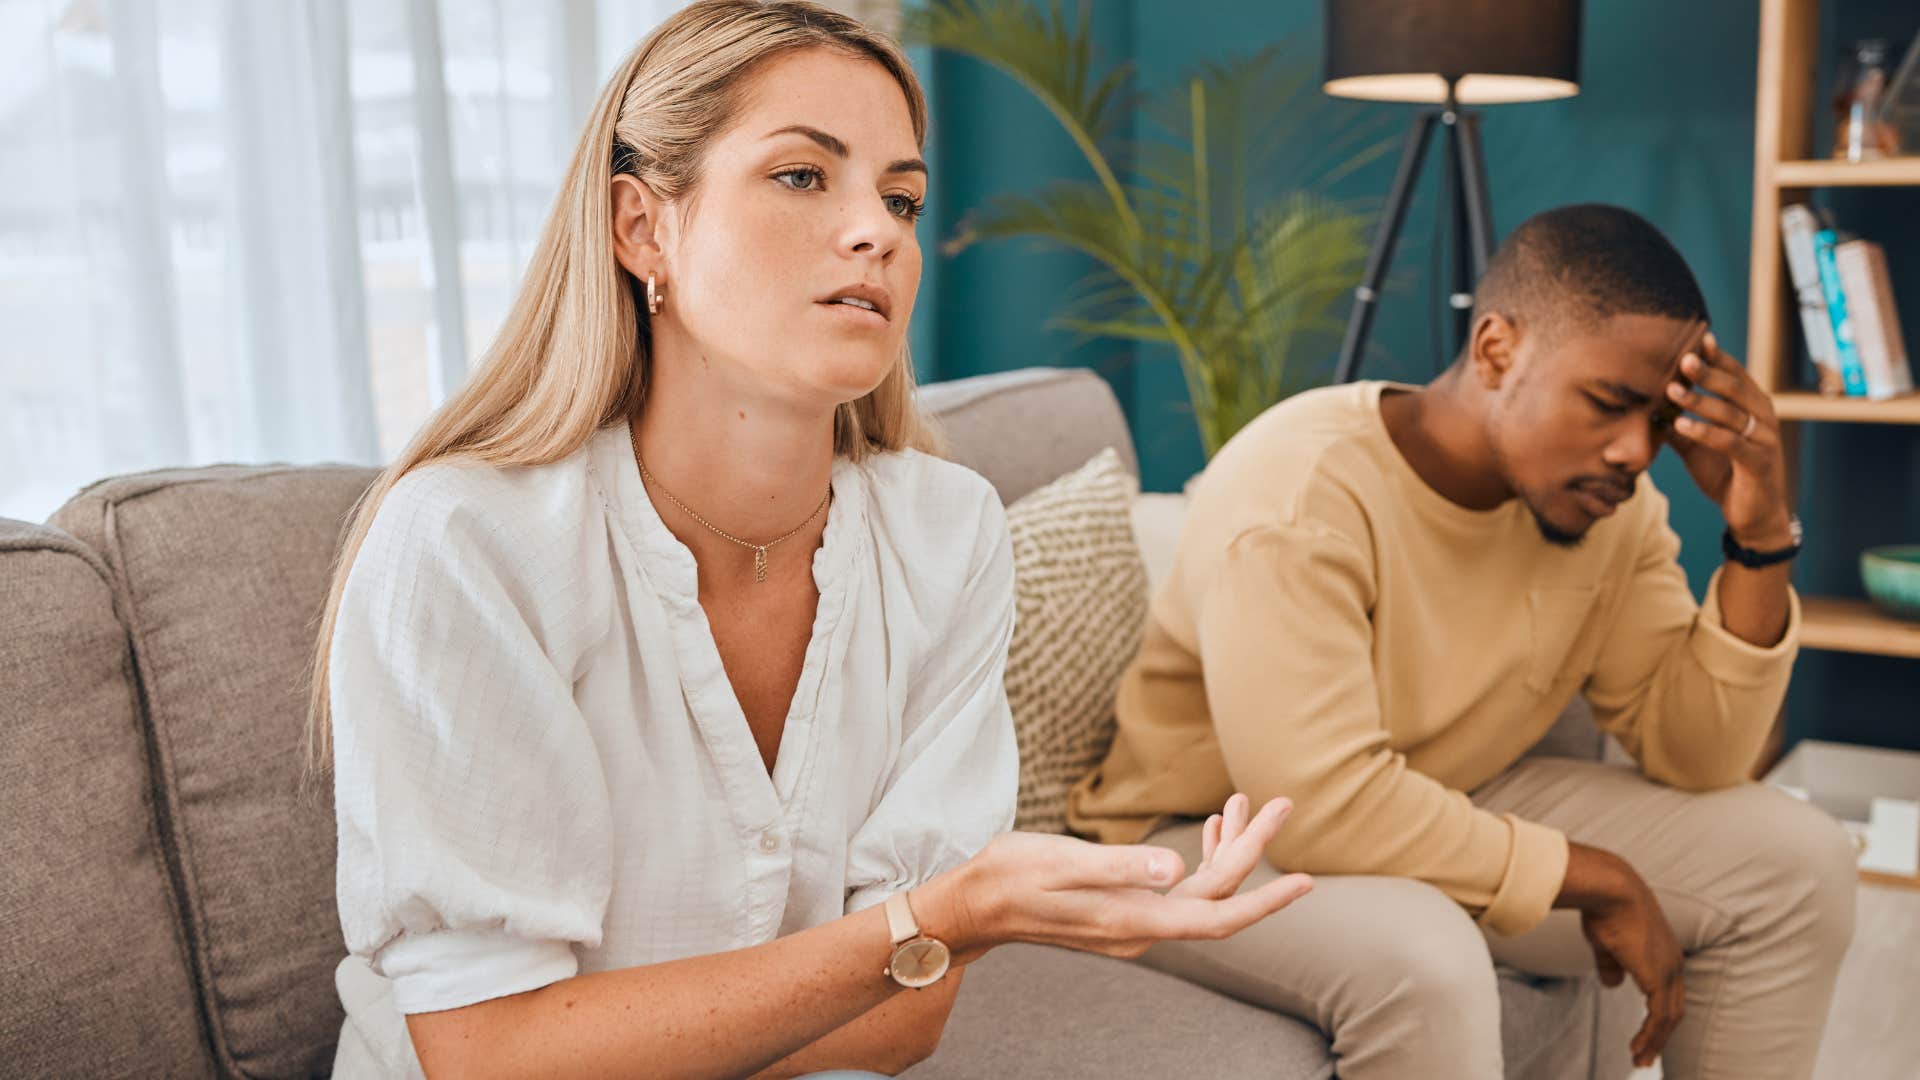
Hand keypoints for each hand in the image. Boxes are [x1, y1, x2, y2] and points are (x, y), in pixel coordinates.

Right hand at [922, 794, 1312, 963]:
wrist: (974, 905)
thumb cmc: (1011, 877)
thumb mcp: (1061, 863)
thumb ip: (1118, 867)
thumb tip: (1174, 868)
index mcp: (1134, 920)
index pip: (1217, 916)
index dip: (1265, 900)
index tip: (1307, 881)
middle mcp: (1142, 928)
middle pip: (1216, 896)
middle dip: (1254, 852)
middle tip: (1282, 804)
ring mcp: (1133, 922)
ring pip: (1200, 891)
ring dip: (1229, 852)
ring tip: (1246, 804)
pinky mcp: (1123, 910)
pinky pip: (1179, 890)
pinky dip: (1201, 859)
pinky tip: (1208, 831)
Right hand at [1559, 844, 1685, 1068]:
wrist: (1609, 889)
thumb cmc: (1604, 907)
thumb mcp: (1606, 941)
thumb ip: (1612, 965)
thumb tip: (1614, 984)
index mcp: (1664, 952)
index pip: (1668, 992)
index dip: (1658, 1015)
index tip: (1646, 1033)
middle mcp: (1674, 963)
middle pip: (1674, 1009)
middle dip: (1660, 1035)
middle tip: (1644, 1056)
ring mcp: (1669, 970)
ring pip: (1670, 1017)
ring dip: (1655, 1041)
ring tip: (1639, 1060)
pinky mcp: (1658, 977)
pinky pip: (1659, 1017)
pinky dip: (1650, 1035)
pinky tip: (1638, 1047)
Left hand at [1662, 332, 1794, 547]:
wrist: (1753, 515)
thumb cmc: (1727, 475)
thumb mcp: (1698, 448)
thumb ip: (1680, 427)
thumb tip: (1648, 410)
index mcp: (1753, 408)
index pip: (1736, 376)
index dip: (1718, 357)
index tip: (1697, 339)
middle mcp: (1764, 418)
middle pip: (1735, 388)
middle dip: (1708, 372)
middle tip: (1682, 358)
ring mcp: (1765, 440)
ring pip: (1732, 413)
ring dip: (1700, 401)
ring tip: (1672, 390)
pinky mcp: (1759, 463)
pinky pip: (1731, 443)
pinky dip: (1706, 432)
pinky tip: (1681, 425)